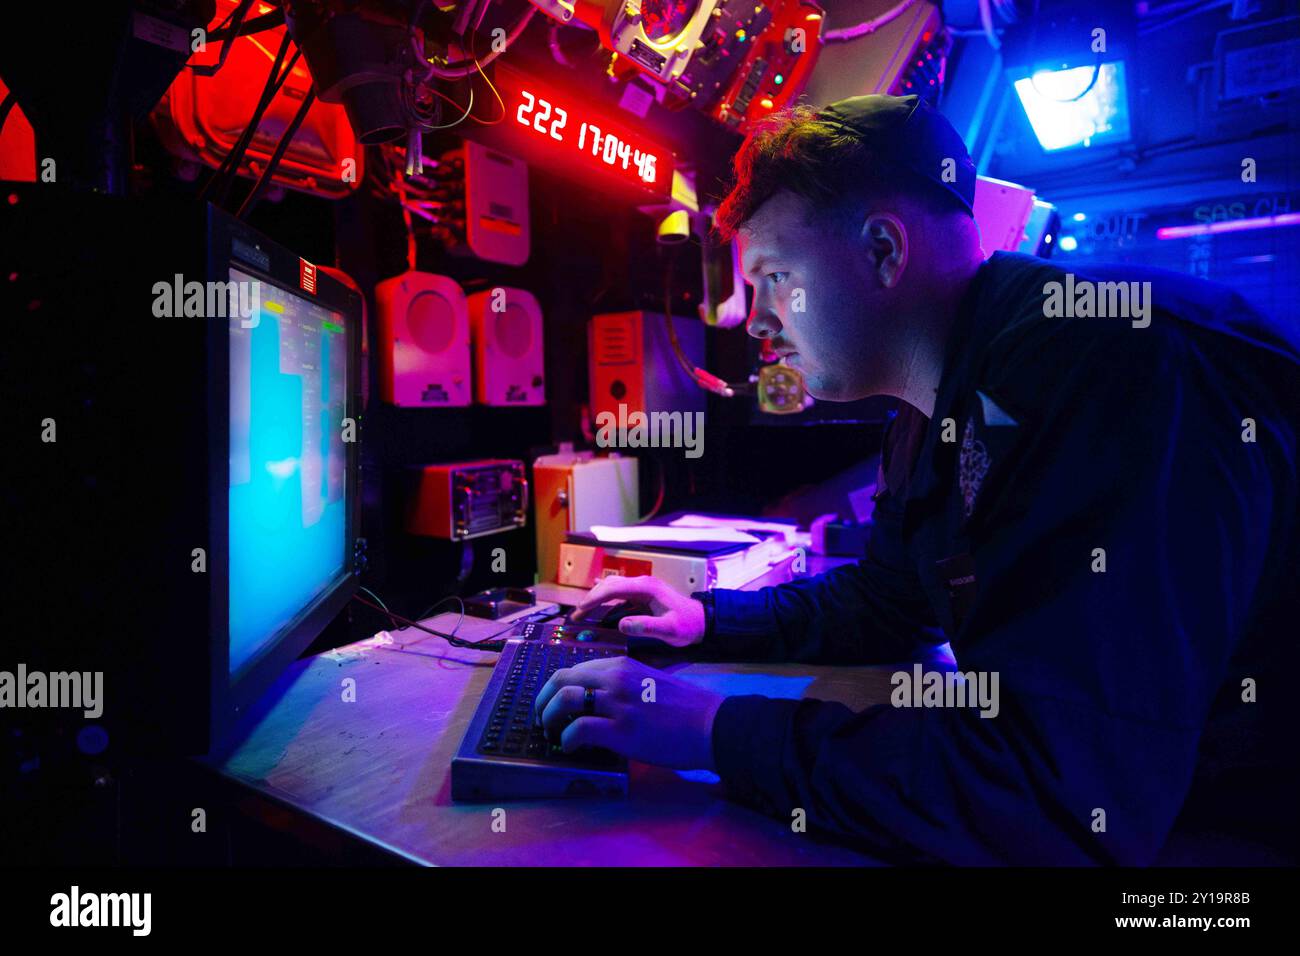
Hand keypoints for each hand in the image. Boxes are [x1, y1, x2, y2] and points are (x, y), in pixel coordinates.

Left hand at [534, 656, 724, 770]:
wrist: (711, 725)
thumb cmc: (685, 708)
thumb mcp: (649, 683)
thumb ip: (622, 686)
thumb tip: (595, 701)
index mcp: (621, 667)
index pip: (574, 669)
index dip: (555, 688)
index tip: (552, 703)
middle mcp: (615, 680)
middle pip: (561, 680)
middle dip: (544, 700)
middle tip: (543, 718)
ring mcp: (617, 704)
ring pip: (564, 701)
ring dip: (550, 718)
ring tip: (552, 733)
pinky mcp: (622, 731)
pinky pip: (579, 730)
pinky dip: (567, 740)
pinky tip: (571, 748)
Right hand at [570, 574, 706, 646]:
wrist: (702, 621)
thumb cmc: (687, 625)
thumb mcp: (669, 629)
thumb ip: (646, 627)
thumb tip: (622, 625)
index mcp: (647, 588)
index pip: (614, 588)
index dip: (594, 598)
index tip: (580, 610)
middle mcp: (642, 583)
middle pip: (609, 585)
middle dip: (590, 599)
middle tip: (575, 616)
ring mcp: (642, 588)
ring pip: (612, 588)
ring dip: (596, 599)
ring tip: (581, 615)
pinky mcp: (642, 595)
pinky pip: (619, 596)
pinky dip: (605, 603)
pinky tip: (597, 612)